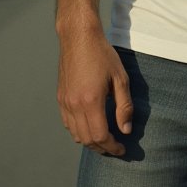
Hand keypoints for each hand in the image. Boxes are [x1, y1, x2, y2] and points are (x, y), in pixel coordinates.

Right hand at [56, 28, 133, 156]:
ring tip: (104, 139)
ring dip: (90, 141)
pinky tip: (89, 126)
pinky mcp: (60, 97)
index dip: (112, 147)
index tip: (122, 149)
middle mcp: (74, 105)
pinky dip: (78, 131)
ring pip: (76, 134)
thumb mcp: (120, 78)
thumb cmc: (102, 54)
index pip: (100, 136)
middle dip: (102, 148)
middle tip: (115, 147)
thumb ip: (124, 106)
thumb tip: (126, 130)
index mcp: (90, 101)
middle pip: (87, 139)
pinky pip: (68, 123)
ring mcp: (65, 102)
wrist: (79, 37)